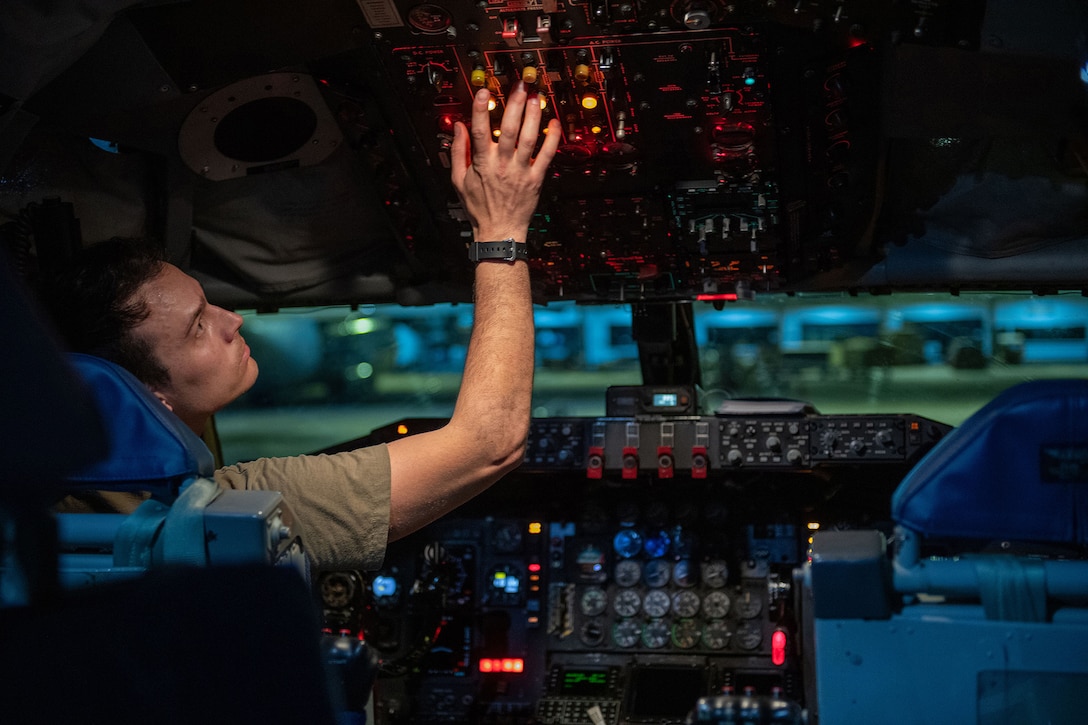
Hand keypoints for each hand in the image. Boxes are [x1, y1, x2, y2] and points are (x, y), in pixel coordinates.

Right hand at [450, 82, 559, 241]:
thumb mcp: (459, 181)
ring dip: (533, 116)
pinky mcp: (536, 179)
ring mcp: (521, 172)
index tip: (485, 92)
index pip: (480, 131)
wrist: (499, 232)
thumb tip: (459, 128)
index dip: (481, 110)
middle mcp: (503, 165)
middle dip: (514, 105)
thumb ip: (459, 152)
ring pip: (529, 139)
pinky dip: (552, 139)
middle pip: (509, 129)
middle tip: (519, 86)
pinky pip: (546, 156)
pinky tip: (554, 123)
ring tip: (536, 97)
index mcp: (483, 164)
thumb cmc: (479, 208)